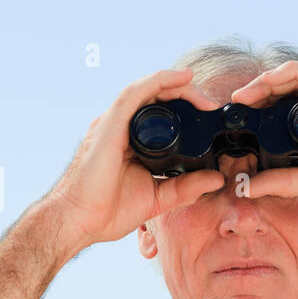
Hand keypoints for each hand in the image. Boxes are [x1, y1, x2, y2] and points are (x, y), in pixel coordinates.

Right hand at [46, 68, 227, 251]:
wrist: (80, 221)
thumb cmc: (107, 211)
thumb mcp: (159, 197)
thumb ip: (187, 187)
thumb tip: (217, 179)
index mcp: (131, 141)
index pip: (159, 114)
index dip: (185, 108)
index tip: (209, 116)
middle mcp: (121, 127)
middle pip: (155, 97)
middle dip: (186, 95)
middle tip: (210, 106)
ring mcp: (113, 123)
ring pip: (148, 90)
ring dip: (177, 86)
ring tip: (202, 95)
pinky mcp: (110, 124)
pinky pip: (136, 93)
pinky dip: (159, 81)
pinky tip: (181, 78)